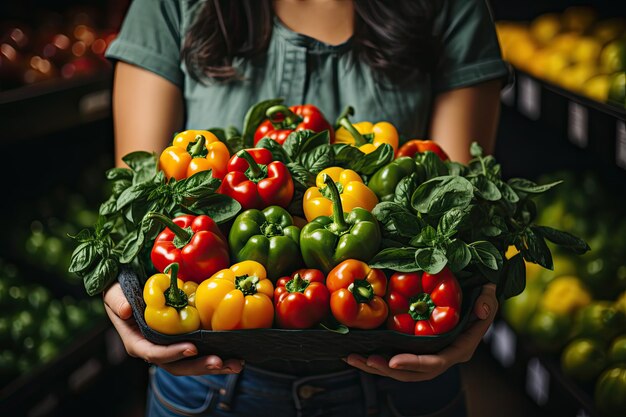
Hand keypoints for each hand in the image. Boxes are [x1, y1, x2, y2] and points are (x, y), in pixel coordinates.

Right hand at [103, 282, 243, 375]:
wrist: (128, 291)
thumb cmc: (120, 292)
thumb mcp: (113, 293)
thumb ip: (117, 300)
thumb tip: (126, 310)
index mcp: (137, 342)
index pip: (153, 353)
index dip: (171, 353)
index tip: (191, 348)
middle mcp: (155, 350)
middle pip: (178, 365)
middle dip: (199, 366)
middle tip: (220, 362)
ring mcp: (171, 348)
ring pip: (192, 363)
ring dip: (215, 366)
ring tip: (236, 364)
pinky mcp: (184, 341)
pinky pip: (201, 353)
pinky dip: (218, 355)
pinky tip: (236, 356)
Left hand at [344, 283, 496, 381]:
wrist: (474, 297)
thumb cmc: (481, 296)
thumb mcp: (488, 295)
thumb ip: (487, 302)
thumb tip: (482, 310)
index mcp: (458, 349)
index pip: (435, 363)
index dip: (414, 364)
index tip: (392, 360)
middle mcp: (441, 356)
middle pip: (411, 372)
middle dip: (386, 369)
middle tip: (364, 359)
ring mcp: (427, 354)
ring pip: (399, 368)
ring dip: (375, 366)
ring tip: (351, 357)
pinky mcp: (415, 348)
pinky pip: (394, 356)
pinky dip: (375, 355)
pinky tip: (355, 350)